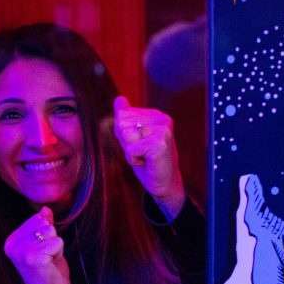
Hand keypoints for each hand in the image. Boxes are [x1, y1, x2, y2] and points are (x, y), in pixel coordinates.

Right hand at [4, 206, 70, 283]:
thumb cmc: (48, 270)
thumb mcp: (44, 244)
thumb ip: (43, 225)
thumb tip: (45, 209)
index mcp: (11, 240)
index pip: (37, 219)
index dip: (46, 235)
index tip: (42, 252)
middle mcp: (12, 245)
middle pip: (44, 224)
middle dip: (52, 240)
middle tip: (47, 258)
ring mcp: (21, 252)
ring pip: (51, 232)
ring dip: (56, 247)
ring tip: (49, 261)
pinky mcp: (33, 258)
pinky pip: (57, 242)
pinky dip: (59, 253)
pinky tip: (51, 265)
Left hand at [111, 95, 185, 220]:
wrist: (164, 184)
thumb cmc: (147, 161)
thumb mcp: (133, 138)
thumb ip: (125, 118)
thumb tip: (119, 99)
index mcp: (155, 114)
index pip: (122, 115)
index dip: (124, 135)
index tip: (140, 144)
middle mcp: (162, 118)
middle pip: (122, 124)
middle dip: (126, 143)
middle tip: (143, 153)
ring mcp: (163, 129)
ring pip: (126, 135)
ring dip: (130, 152)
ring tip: (146, 157)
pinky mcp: (160, 144)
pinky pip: (131, 150)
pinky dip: (134, 160)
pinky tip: (148, 162)